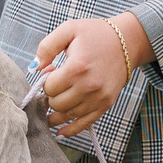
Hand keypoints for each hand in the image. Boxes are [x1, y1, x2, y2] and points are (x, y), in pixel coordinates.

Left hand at [35, 14, 145, 138]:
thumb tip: (34, 68)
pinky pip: (84, 124)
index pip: (50, 87)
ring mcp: (98, 98)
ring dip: (57, 111)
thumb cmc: (96, 34)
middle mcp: (88, 86)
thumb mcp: (69, 30)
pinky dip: (70, 130)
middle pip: (57, 103)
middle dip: (51, 95)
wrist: (127, 42)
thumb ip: (47, 47)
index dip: (46, 82)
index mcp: (77, 68)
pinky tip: (59, 132)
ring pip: (67, 115)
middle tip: (55, 85)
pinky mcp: (105, 104)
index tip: (51, 73)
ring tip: (54, 102)